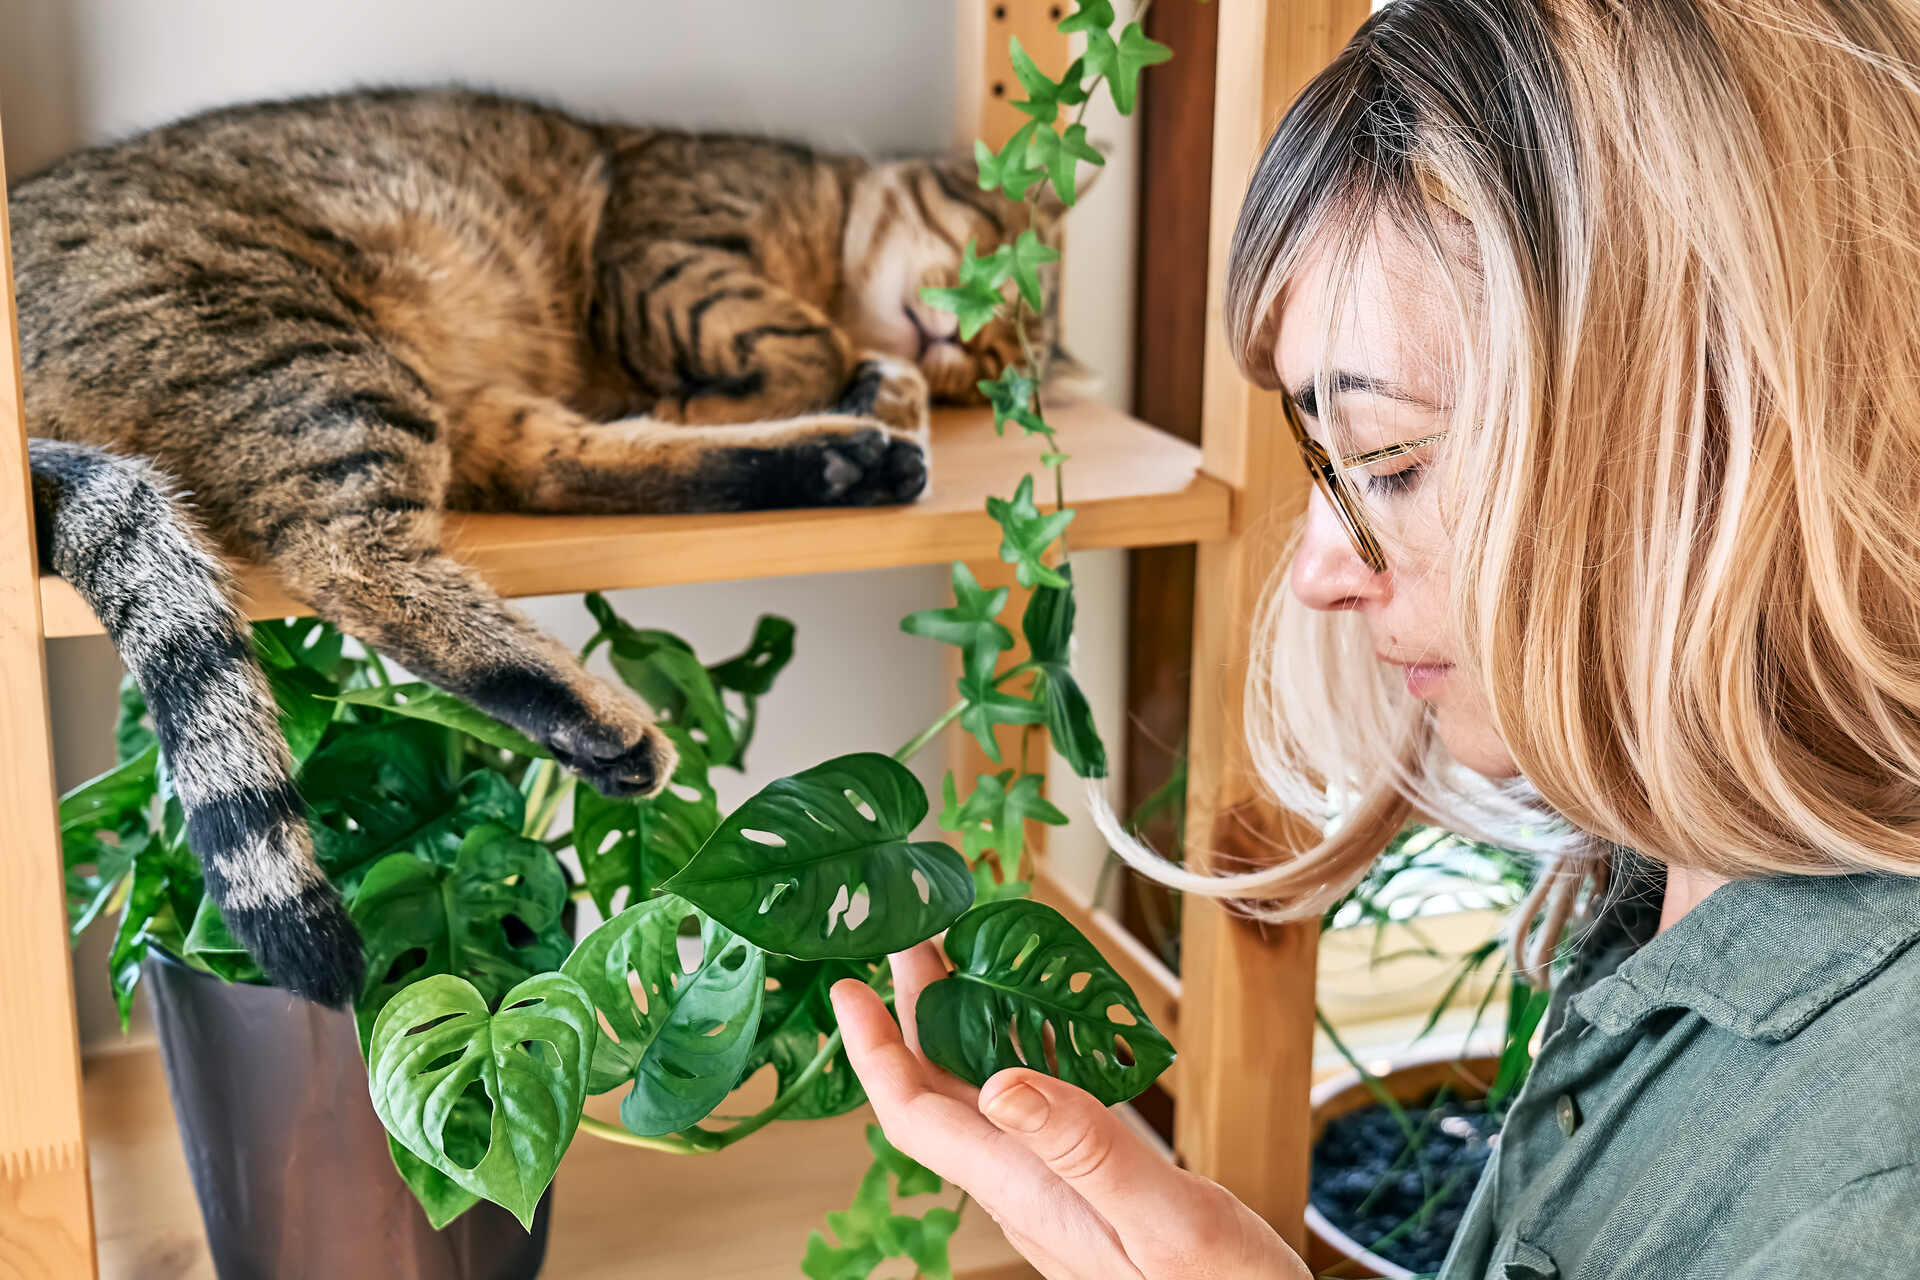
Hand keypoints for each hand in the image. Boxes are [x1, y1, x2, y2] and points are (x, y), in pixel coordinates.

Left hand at [830, 942, 1311, 1279]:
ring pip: (980, 1097)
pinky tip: (1039, 1022)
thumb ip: (1087, 1151)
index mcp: (1027, 1192)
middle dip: (912, 1014)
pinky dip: (1021, 1050)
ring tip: (961, 958)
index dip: (873, 1052)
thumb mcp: (1166, 1218)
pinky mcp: (1084, 1187)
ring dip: (960, 1026)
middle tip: (908, 935)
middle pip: (939, 1094)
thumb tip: (1002, 1085)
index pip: (916, 1117)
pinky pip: (1030, 1108)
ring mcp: (1052, 1189)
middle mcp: (1024, 1189)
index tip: (848, 988)